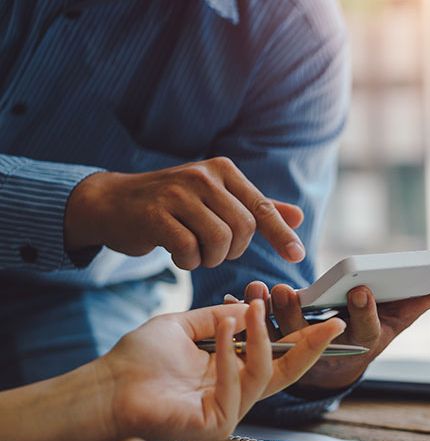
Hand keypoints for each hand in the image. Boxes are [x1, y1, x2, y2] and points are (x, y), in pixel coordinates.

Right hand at [65, 156, 305, 269]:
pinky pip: (188, 250)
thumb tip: (298, 216)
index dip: (281, 235)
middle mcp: (202, 176)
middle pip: (243, 230)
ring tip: (195, 251)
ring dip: (210, 258)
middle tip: (214, 250)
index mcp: (223, 170)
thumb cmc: (171, 204)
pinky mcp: (154, 214)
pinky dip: (187, 261)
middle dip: (233, 251)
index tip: (297, 256)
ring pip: (219, 241)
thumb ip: (255, 207)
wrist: (111, 203)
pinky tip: (177, 254)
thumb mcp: (215, 199)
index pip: (261, 208)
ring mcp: (176, 192)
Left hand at [97, 301, 344, 440]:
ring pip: (265, 374)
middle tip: (332, 323)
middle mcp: (236, 392)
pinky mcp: (218, 423)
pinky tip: (225, 330)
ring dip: (262, 337)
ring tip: (254, 307)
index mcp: (231, 371)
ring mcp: (230, 410)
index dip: (301, 337)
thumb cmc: (138, 360)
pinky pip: (238, 386)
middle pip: (287, 372)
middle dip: (312, 347)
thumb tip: (250, 306)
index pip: (276, 355)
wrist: (107, 387)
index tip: (321, 316)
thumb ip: (219, 317)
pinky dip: (232, 355)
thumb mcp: (185, 327)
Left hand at [232, 278, 429, 390]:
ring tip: (260, 288)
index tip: (360, 289)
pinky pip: (255, 334)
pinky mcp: (271, 350)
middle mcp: (329, 351)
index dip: (364, 312)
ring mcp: (298, 353)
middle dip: (298, 313)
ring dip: (266, 313)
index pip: (365, 330)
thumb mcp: (396, 319)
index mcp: (361, 341)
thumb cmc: (367, 331)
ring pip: (278, 337)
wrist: (333, 364)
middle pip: (312, 335)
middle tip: (287, 290)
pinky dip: (246, 314)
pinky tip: (238, 294)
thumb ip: (420, 300)